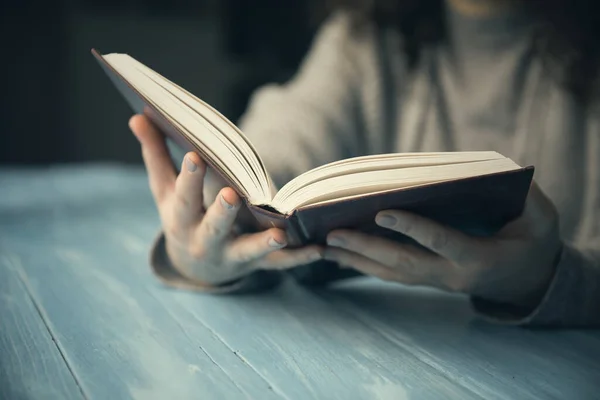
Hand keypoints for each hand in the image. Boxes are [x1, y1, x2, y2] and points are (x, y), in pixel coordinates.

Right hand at [129, 114, 321, 284]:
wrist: (196, 267)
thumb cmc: (182, 217)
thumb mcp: (165, 190)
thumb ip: (156, 154)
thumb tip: (137, 116)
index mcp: (181, 218)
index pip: (184, 196)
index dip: (189, 177)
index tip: (195, 154)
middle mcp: (205, 239)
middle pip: (214, 226)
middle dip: (222, 212)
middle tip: (231, 195)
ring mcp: (231, 254)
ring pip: (248, 250)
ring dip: (264, 243)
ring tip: (280, 234)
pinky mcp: (256, 264)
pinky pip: (278, 264)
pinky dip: (298, 258)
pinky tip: (318, 249)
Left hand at [324, 182, 561, 308]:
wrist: (527, 280)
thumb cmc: (535, 242)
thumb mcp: (542, 219)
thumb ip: (527, 198)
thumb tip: (498, 171)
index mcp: (479, 259)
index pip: (442, 243)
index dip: (413, 228)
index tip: (382, 211)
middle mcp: (452, 275)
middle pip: (404, 263)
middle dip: (368, 249)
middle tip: (333, 234)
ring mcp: (437, 281)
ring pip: (392, 273)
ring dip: (357, 260)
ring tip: (324, 246)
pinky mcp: (427, 279)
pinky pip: (392, 274)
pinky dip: (364, 264)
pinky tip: (340, 255)